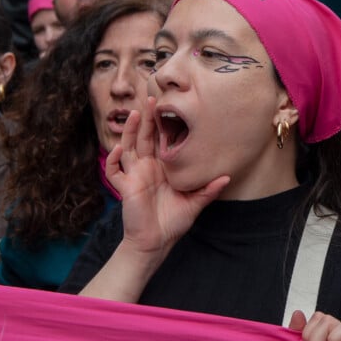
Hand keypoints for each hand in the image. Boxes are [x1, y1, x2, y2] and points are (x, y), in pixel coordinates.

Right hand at [105, 96, 227, 257]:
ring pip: (128, 148)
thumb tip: (227, 177)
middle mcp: (148, 168)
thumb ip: (209, 190)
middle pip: (145, 138)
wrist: (156, 242)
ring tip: (136, 114)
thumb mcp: (195, 204)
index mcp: (164, 168)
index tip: (172, 108)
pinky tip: (118, 149)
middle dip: (148, 119)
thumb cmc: (174, 222)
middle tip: (153, 99)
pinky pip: (113, 172)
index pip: (162, 141)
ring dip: (130, 131)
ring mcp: (135, 176)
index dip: (165, 125)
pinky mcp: (125, 187)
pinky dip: (113, 160)